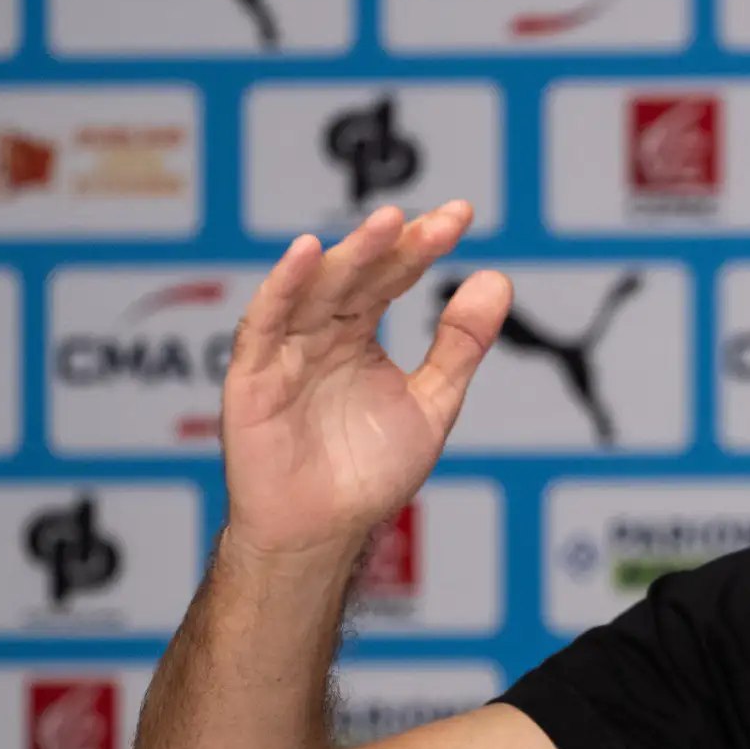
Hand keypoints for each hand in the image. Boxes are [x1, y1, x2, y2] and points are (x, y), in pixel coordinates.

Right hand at [220, 202, 510, 560]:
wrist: (322, 532)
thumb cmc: (367, 473)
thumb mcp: (432, 403)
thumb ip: (460, 345)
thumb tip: (497, 280)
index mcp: (357, 334)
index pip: (392, 276)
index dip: (422, 245)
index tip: (460, 216)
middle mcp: (319, 333)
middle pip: (357, 275)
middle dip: (395, 245)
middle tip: (435, 221)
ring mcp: (284, 350)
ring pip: (316, 290)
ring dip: (350, 254)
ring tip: (387, 224)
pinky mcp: (252, 375)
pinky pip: (264, 323)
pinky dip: (283, 287)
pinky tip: (307, 254)